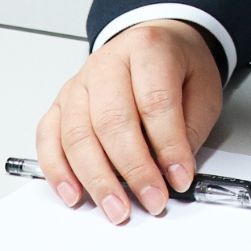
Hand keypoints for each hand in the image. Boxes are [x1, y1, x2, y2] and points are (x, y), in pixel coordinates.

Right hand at [34, 20, 221, 223]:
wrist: (155, 43)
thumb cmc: (177, 66)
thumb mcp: (202, 89)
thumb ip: (188, 130)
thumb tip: (173, 172)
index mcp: (148, 48)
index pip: (155, 102)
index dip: (168, 146)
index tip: (179, 178)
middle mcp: (107, 63)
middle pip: (112, 121)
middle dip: (133, 169)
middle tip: (150, 199)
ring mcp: (79, 84)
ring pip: (77, 135)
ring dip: (96, 179)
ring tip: (117, 207)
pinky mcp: (60, 103)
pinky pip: (48, 138)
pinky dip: (58, 170)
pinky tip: (74, 193)